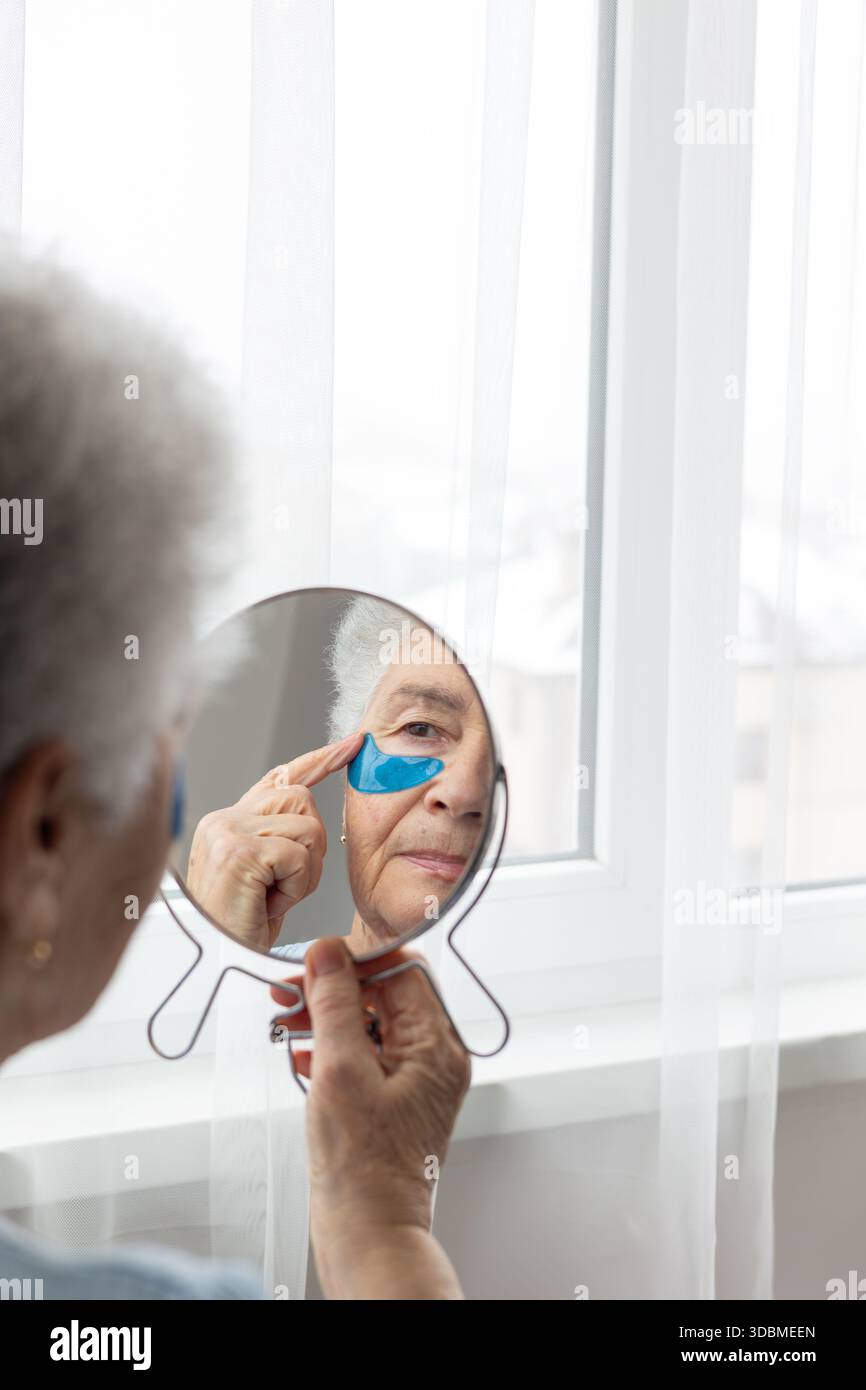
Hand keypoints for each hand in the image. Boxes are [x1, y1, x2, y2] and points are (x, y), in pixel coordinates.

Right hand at [185, 731, 363, 951]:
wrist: (218, 962)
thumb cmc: (241, 929)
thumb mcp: (265, 876)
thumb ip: (280, 839)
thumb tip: (309, 806)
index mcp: (229, 822)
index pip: (279, 778)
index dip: (319, 760)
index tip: (349, 745)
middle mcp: (223, 820)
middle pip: (302, 799)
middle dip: (312, 845)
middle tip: (285, 884)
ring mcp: (228, 832)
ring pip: (307, 826)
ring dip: (305, 870)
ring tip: (273, 895)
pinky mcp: (239, 851)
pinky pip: (299, 855)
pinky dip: (297, 886)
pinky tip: (269, 902)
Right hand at [272, 937, 469, 1298]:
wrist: (368, 1233)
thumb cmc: (362, 1167)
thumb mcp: (341, 1070)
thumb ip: (336, 1004)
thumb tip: (329, 952)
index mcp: (437, 1045)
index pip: (403, 970)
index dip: (356, 960)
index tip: (314, 961)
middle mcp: (436, 1058)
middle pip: (386, 995)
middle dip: (335, 989)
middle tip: (289, 991)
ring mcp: (418, 1080)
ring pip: (373, 1024)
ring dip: (328, 1017)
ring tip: (286, 1021)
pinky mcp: (397, 1100)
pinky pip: (367, 1054)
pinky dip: (334, 1047)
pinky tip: (303, 1055)